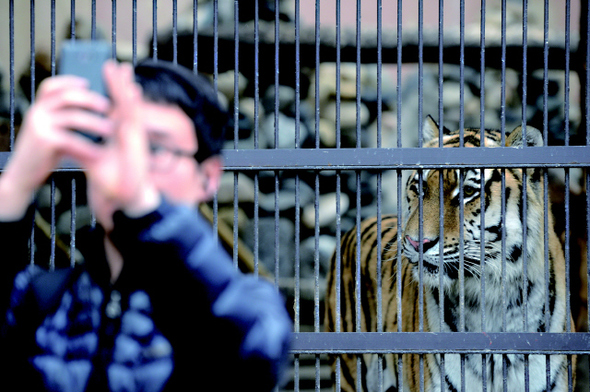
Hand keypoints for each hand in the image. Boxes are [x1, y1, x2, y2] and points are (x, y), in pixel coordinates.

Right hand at [0, 75, 110, 219]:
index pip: (52, 86)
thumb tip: (98, 108)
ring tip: (111, 130)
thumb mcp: (52, 130)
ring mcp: (39, 125)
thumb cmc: (44, 152)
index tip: (88, 83)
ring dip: (95, 122)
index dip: (69, 81)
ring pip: (72, 117)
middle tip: (110, 107)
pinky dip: (87, 146)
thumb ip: (66, 118)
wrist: (23, 174)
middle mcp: (36, 111)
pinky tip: (99, 153)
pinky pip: (71, 139)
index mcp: (38, 106)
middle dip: (91, 100)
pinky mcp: (43, 141)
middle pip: (66, 96)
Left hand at [81, 61, 159, 217]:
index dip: (109, 91)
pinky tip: (130, 89)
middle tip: (113, 63)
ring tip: (122, 68)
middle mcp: (125, 132)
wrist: (127, 197)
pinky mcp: (138, 140)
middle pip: (122, 102)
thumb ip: (81, 150)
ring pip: (129, 106)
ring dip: (125, 87)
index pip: (112, 108)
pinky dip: (134, 103)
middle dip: (118, 83)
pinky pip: (136, 118)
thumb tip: (66, 141)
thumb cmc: (113, 182)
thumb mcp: (92, 161)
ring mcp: (133, 134)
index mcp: (115, 135)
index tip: (105, 75)